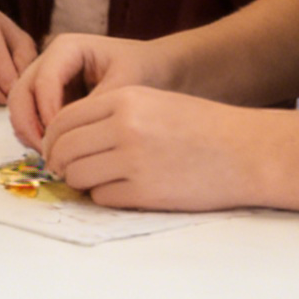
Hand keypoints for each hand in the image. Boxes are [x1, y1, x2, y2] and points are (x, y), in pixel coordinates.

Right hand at [7, 32, 159, 151]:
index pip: (43, 82)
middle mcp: (49, 60)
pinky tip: (55, 152)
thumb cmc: (145, 68)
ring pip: (20, 106)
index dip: (47, 113)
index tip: (64, 141)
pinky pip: (31, 115)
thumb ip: (98, 104)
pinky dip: (36, 134)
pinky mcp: (49, 96)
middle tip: (48, 154)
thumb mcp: (126, 83)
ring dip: (29, 132)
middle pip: (20, 92)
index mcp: (66, 48)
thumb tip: (73, 133)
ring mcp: (46, 78)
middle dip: (28, 125)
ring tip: (52, 156)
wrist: (156, 68)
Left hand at [39, 86, 258, 212]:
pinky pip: (101, 198)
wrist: (246, 152)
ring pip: (77, 176)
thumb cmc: (201, 126)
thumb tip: (65, 139)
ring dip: (79, 182)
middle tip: (65, 169)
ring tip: (94, 180)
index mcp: (124, 100)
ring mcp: (133, 162)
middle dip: (59, 162)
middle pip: (64, 149)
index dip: (52, 138)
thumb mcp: (153, 102)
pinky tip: (120, 191)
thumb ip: (110, 114)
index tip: (54, 149)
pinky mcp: (145, 193)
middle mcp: (124, 128)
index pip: (64, 119)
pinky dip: (103, 196)